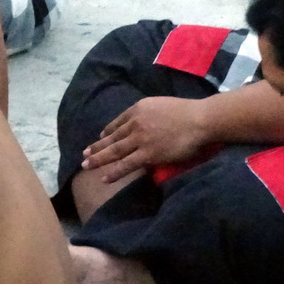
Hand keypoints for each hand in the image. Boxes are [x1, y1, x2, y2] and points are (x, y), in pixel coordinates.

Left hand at [81, 97, 208, 182]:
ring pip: (114, 151)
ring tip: (85, 165)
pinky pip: (126, 165)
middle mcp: (135, 123)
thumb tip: (147, 125)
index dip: (108, 131)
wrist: (200, 119)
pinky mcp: (148, 154)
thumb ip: (151, 114)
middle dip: (97, 146)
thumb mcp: (162, 105)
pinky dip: (113, 172)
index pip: (119, 122)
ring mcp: (140, 139)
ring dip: (98, 158)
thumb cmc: (188, 112)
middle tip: (84, 153)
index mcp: (139, 108)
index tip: (100, 137)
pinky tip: (104, 177)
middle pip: (112, 137)